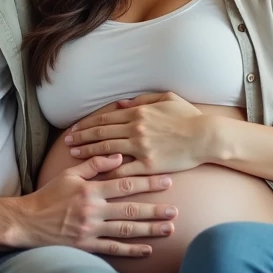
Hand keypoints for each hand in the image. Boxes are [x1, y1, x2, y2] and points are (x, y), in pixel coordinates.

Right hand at [14, 154, 177, 256]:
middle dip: (155, 209)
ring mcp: (91, 230)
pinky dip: (131, 250)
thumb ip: (94, 165)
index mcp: (91, 191)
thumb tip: (118, 156)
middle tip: (176, 210)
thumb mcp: (69, 174)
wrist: (28, 222)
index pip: (125, 185)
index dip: (147, 183)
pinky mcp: (87, 246)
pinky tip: (147, 250)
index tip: (167, 181)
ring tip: (169, 228)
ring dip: (149, 230)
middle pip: (131, 210)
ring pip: (126, 230)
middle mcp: (93, 211)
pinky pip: (113, 249)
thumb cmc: (49, 196)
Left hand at [64, 92, 209, 177]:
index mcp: (138, 113)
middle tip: (67, 143)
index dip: (87, 125)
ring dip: (87, 153)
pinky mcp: (148, 165)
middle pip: (100, 134)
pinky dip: (107, 170)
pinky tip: (94, 173)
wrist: (205, 137)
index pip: (105, 119)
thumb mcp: (166, 99)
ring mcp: (140, 148)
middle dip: (81, 138)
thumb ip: (141, 100)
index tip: (75, 129)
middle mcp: (135, 129)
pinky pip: (122, 169)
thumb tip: (121, 104)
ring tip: (73, 155)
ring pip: (106, 150)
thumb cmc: (188, 116)